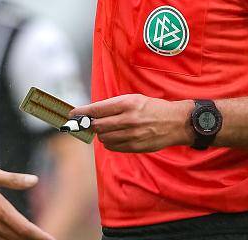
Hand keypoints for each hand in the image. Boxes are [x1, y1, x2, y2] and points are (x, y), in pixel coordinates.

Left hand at [70, 94, 192, 152]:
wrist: (176, 122)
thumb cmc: (152, 108)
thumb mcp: (134, 99)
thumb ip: (113, 106)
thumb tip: (91, 113)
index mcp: (127, 104)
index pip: (97, 109)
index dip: (82, 112)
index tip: (72, 114)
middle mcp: (128, 119)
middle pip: (97, 126)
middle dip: (90, 125)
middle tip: (88, 123)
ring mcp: (132, 134)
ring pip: (103, 138)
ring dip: (100, 134)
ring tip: (107, 129)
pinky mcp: (136, 146)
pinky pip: (113, 147)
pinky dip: (109, 143)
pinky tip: (114, 137)